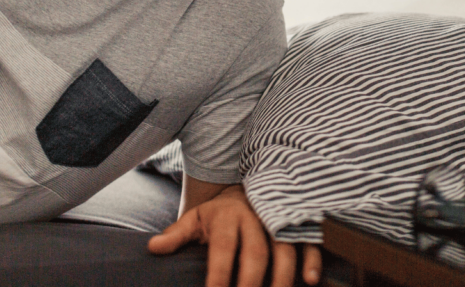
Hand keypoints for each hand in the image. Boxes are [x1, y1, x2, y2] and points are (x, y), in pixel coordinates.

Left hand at [147, 185, 321, 286]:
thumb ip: (177, 234)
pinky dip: (311, 259)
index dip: (219, 272)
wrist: (246, 187)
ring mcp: (279, 219)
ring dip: (283, 276)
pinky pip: (309, 240)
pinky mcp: (297, 223)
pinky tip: (310, 280)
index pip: (222, 247)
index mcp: (227, 216)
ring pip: (284, 248)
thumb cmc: (218, 213)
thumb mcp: (195, 218)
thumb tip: (153, 247)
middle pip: (255, 251)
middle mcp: (255, 216)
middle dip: (250, 281)